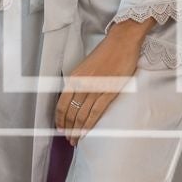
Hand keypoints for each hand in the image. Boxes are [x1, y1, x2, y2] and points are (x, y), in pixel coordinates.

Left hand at [55, 21, 144, 142]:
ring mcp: (95, 88)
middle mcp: (82, 84)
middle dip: (68, 128)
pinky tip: (86, 132)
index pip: (62, 103)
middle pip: (70, 112)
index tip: (60, 128)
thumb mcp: (85, 67)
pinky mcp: (109, 91)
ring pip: (82, 115)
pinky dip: (89, 125)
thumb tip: (75, 99)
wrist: (121, 42)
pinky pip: (96, 112)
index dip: (60, 118)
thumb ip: (79, 82)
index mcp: (74, 77)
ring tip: (75, 140)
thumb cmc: (106, 52)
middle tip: (68, 139)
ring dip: (77, 130)